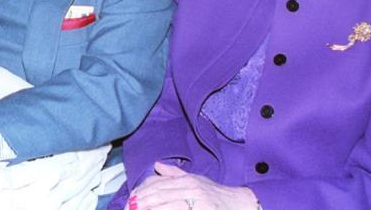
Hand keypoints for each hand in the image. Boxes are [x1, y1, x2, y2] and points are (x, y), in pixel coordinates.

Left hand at [128, 162, 258, 209]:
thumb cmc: (216, 195)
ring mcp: (198, 202)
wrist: (241, 204)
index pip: (158, 184)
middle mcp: (191, 188)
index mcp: (187, 180)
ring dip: (151, 209)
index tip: (130, 199)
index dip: (142, 192)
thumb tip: (156, 165)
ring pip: (168, 205)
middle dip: (142, 202)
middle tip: (129, 208)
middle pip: (160, 194)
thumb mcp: (196, 180)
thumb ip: (175, 175)